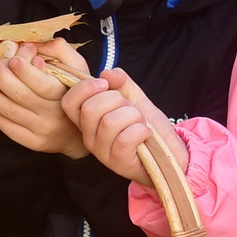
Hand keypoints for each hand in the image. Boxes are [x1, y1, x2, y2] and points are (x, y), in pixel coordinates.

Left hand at [0, 44, 86, 156]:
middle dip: (0, 77)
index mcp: (64, 94)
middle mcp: (52, 114)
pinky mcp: (32, 142)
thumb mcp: (76, 67)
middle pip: (20, 95)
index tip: (12, 58)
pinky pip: (7, 127)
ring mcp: (41, 131)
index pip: (41, 83)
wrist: (80, 132)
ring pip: (8, 111)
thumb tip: (32, 44)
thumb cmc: (75, 92)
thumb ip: (59, 50)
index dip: (24, 70)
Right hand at [62, 67, 188, 186]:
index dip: (84, 88)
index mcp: (87, 120)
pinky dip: (140, 131)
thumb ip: (120, 81)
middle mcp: (89, 137)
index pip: (69, 102)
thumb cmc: (145, 123)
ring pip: (110, 122)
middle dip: (117, 100)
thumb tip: (107, 73)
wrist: (168, 148)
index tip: (105, 84)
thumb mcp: (133, 96)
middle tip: (130, 108)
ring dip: (133, 116)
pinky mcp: (118, 163)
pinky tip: (146, 134)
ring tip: (140, 123)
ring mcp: (102, 152)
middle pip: (90, 109)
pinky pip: (124, 139)